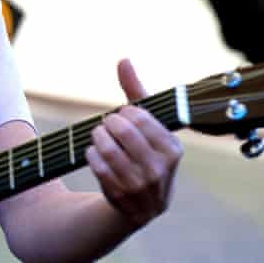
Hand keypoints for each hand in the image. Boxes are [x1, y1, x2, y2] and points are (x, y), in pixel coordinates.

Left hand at [85, 59, 183, 227]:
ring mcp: (140, 185)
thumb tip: (123, 59)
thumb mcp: (146, 124)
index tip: (123, 117)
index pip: (139, 117)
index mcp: (173, 148)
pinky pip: (96, 165)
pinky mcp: (120, 195)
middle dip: (108, 123)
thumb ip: (135, 91)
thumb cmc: (143, 151)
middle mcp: (160, 168)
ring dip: (97, 137)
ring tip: (100, 137)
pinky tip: (96, 154)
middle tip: (107, 125)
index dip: (124, 113)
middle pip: (121, 130)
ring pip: (107, 148)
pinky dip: (91, 154)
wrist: (141, 204)